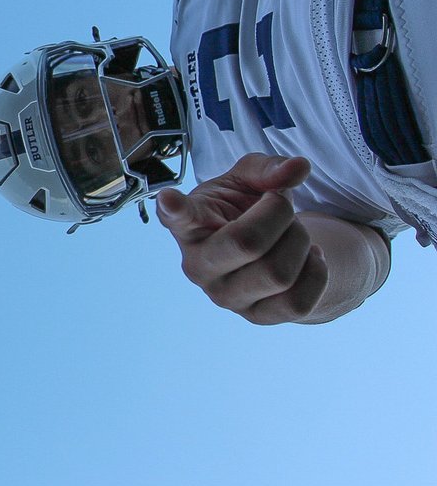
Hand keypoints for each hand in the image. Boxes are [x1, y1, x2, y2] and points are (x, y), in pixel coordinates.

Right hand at [155, 153, 328, 324]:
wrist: (266, 249)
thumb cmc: (246, 209)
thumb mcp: (248, 180)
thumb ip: (269, 168)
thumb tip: (299, 167)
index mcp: (189, 224)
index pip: (178, 217)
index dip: (174, 209)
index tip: (169, 198)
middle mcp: (197, 265)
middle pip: (248, 243)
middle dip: (281, 214)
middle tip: (281, 205)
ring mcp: (224, 297)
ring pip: (278, 274)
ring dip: (301, 242)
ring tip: (294, 234)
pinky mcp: (256, 317)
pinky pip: (299, 301)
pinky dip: (316, 272)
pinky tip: (307, 259)